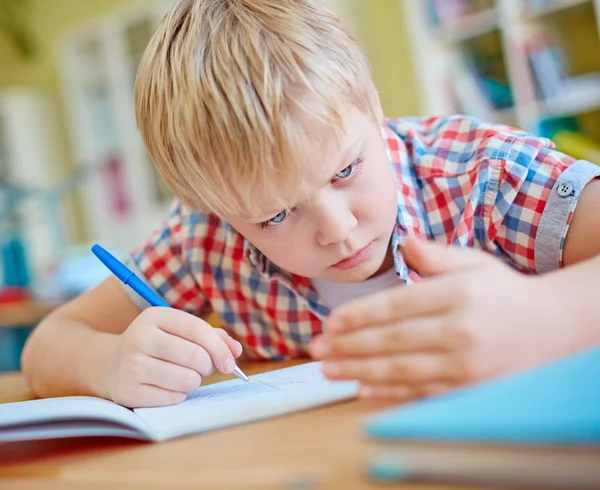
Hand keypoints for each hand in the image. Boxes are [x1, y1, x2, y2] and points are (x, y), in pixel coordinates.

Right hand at [106, 307, 241, 407]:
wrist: (110, 364)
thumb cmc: (157, 345)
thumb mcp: (178, 331)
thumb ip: (211, 336)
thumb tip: (235, 351)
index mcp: (155, 316)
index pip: (198, 330)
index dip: (220, 348)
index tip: (230, 362)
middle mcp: (140, 337)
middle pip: (196, 357)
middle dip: (207, 367)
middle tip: (201, 369)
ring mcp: (131, 365)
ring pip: (187, 380)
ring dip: (194, 382)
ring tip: (183, 376)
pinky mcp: (128, 391)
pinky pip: (173, 398)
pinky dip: (178, 395)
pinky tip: (167, 387)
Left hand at [311, 238, 570, 400]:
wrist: (552, 327)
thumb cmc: (504, 292)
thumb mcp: (473, 263)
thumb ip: (434, 255)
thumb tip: (405, 242)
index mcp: (456, 294)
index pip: (396, 306)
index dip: (359, 316)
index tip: (330, 322)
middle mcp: (459, 330)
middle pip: (392, 340)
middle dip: (349, 346)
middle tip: (317, 349)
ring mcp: (465, 364)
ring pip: (401, 369)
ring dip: (359, 370)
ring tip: (328, 370)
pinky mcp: (468, 387)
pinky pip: (421, 392)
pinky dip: (390, 393)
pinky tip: (362, 390)